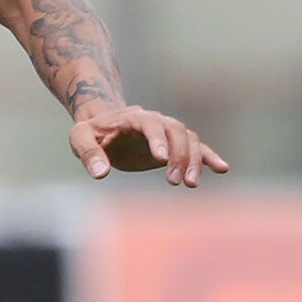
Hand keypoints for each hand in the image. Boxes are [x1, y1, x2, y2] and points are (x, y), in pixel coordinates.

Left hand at [69, 104, 229, 186]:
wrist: (102, 130)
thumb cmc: (89, 134)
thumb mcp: (79, 139)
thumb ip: (88, 154)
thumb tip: (100, 174)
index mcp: (132, 117)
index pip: (150, 124)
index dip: (157, 139)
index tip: (160, 158)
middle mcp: (155, 121)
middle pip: (176, 131)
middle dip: (178, 155)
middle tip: (174, 181)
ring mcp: (167, 132)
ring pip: (189, 140)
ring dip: (193, 160)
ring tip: (190, 184)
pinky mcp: (174, 145)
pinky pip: (197, 147)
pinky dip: (209, 157)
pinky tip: (222, 169)